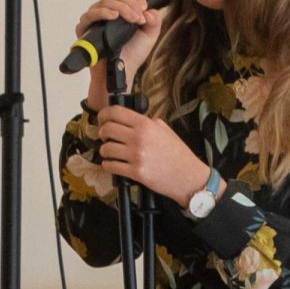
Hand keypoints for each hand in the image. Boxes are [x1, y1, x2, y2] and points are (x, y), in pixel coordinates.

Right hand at [73, 0, 168, 82]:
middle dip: (132, 3)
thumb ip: (155, 19)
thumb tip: (149, 10)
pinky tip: (114, 16)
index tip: (144, 7)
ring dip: (123, 8)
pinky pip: (91, 14)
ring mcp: (95, 17)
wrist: (123, 70)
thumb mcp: (150, 34)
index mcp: (120, 7)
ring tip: (132, 20)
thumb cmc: (133, 53)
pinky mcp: (85, 28)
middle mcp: (106, 9)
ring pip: (107, 1)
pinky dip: (104, 12)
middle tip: (139, 18)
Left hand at [91, 102, 214, 202]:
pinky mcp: (135, 172)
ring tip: (110, 152)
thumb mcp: (164, 130)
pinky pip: (111, 166)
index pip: (116, 112)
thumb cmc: (178, 153)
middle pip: (107, 129)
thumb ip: (147, 123)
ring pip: (106, 149)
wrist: (188, 176)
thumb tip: (129, 120)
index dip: (104, 114)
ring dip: (105, 151)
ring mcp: (136, 156)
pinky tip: (112, 164)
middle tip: (104, 137)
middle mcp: (139, 137)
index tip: (102, 119)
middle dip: (102, 133)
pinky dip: (108, 165)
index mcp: (146, 124)